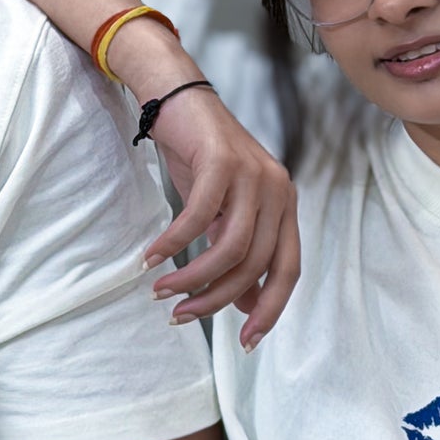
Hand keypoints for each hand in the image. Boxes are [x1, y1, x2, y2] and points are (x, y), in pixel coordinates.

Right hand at [142, 88, 299, 348]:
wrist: (178, 97)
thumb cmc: (200, 158)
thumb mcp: (223, 211)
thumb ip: (236, 252)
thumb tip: (242, 302)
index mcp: (285, 206)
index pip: (288, 270)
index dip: (270, 309)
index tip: (245, 342)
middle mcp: (278, 191)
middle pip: (254, 264)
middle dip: (215, 298)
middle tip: (180, 315)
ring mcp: (254, 175)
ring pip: (229, 247)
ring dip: (192, 277)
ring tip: (162, 291)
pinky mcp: (222, 162)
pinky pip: (198, 218)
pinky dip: (173, 243)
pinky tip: (151, 257)